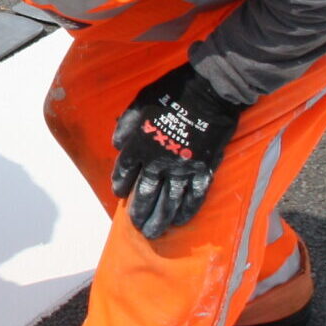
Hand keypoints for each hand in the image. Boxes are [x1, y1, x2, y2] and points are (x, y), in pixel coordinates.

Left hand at [111, 63, 241, 237]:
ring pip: (168, 200)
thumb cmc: (173, 93)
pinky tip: (181, 221)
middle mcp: (158, 161)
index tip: (120, 194)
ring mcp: (182, 168)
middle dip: (139, 212)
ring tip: (154, 233)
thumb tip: (116, 144)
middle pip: (145, 193)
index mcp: (139, 144)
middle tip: (137, 227)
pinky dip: (188, 210)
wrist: (209, 92)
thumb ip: (126, 124)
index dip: (121, 184)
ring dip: (160, 218)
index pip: (125, 171)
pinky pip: (195, 195)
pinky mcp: (204, 169)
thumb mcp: (140, 102)